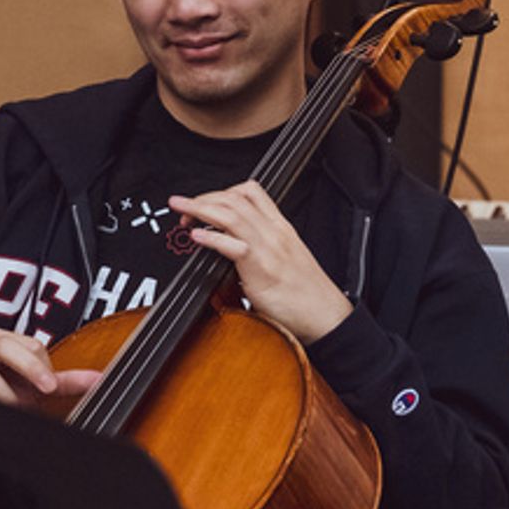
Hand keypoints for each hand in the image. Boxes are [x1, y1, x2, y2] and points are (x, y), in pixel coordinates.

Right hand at [0, 329, 100, 407]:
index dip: (44, 367)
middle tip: (47, 389)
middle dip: (31, 368)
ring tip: (17, 407)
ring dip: (6, 393)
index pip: (32, 344)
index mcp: (6, 340)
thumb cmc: (0, 390)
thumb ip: (64, 381)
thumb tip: (98, 379)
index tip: (50, 388)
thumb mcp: (34, 385)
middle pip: (9, 345)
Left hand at [168, 181, 351, 344]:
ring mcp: (269, 249)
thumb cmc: (306, 295)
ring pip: (231, 214)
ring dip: (199, 208)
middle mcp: (275, 233)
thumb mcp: (283, 261)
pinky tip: (196, 236)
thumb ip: (257, 251)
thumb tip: (227, 253)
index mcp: (280, 228)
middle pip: (235, 198)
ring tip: (181, 211)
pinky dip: (211, 238)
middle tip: (182, 207)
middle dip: (203, 197)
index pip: (250, 192)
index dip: (220, 191)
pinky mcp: (263, 270)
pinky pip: (234, 246)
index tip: (202, 202)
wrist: (326, 317)